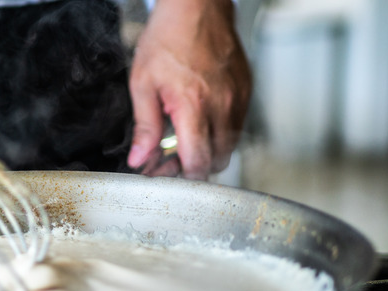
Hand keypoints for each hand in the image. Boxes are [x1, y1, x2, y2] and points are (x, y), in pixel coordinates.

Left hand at [127, 0, 251, 179]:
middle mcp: (222, 105)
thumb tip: (140, 159)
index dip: (181, 176)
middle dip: (193, 167)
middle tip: (171, 158)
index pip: (197, 161)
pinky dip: (220, 133)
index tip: (164, 172)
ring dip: (208, 151)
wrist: (197, 8)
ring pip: (229, 147)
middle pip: (216, 161)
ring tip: (185, 139)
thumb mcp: (143, 83)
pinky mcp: (246, 92)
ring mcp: (238, 99)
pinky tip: (201, 121)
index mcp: (193, 105)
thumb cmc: (168, 39)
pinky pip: (238, 127)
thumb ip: (144, 127)